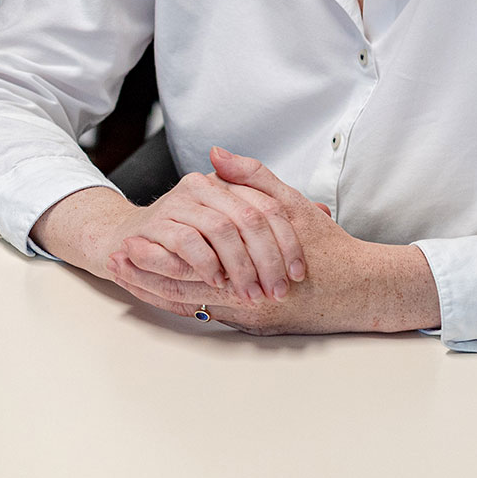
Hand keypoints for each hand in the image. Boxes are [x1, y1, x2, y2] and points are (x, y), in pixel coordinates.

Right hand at [100, 158, 308, 306]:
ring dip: (240, 267)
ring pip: (221, 230)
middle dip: (267, 260)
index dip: (287, 243)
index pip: (269, 207)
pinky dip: (207, 265)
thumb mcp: (234, 222)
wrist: (125, 239)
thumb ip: (272, 216)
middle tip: (276, 292)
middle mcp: (204, 186)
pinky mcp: (156, 223)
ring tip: (250, 293)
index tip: (297, 274)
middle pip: (249, 218)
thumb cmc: (185, 235)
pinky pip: (188, 242)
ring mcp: (178, 203)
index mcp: (227, 184)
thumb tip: (321, 210)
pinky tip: (217, 283)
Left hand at [115, 147, 438, 334]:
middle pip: (184, 290)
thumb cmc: (329, 247)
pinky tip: (159, 293)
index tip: (125, 243)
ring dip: (158, 290)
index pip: (191, 265)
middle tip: (113, 264)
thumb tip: (216, 154)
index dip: (156, 255)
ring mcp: (250, 314)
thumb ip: (252, 177)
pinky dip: (184, 301)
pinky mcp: (255, 323)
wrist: (363, 291)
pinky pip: (211, 311)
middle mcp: (247, 297)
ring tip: (124, 278)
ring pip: (194, 304)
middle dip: (146, 277)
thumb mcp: (292, 205)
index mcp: (252, 265)